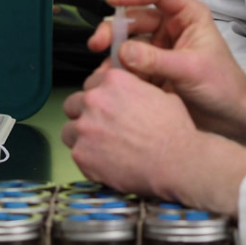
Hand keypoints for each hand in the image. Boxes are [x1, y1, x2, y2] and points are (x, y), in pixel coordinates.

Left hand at [61, 67, 199, 199]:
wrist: (176, 161)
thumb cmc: (173, 130)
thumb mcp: (161, 95)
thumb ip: (136, 90)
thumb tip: (130, 93)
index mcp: (114, 81)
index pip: (91, 83)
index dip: (99, 96)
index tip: (105, 106)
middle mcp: (94, 100)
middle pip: (74, 105)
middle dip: (85, 115)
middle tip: (102, 129)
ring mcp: (85, 127)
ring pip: (69, 130)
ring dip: (82, 138)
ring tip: (102, 148)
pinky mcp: (81, 154)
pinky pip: (76, 154)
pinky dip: (88, 159)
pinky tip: (107, 162)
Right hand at [87, 0, 245, 134]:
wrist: (230, 116)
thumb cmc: (222, 85)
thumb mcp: (191, 69)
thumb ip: (156, 60)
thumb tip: (122, 51)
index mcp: (188, 16)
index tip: (113, 1)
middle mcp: (171, 27)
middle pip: (135, 18)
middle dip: (114, 29)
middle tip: (97, 45)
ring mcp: (159, 49)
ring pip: (128, 42)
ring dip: (113, 54)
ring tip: (103, 72)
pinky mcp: (151, 70)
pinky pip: (128, 65)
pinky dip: (117, 72)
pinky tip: (108, 81)